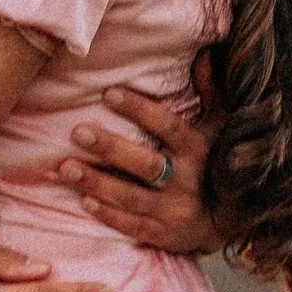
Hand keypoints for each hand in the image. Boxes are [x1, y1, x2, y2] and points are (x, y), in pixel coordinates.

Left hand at [54, 83, 218, 254]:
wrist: (226, 226)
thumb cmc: (214, 167)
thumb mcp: (219, 131)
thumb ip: (211, 95)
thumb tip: (204, 57)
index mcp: (198, 151)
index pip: (168, 127)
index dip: (139, 110)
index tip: (108, 94)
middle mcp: (187, 182)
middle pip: (146, 164)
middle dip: (111, 148)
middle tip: (78, 132)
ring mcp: (173, 211)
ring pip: (132, 198)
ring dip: (97, 183)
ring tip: (66, 168)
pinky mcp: (162, 234)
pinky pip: (132, 226)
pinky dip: (108, 215)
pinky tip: (84, 202)